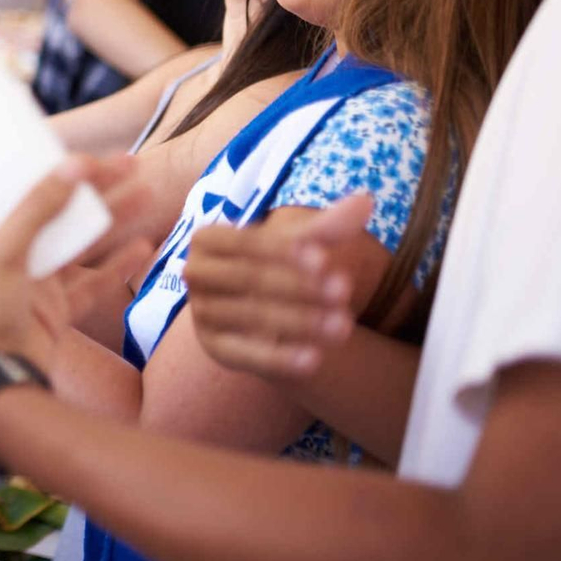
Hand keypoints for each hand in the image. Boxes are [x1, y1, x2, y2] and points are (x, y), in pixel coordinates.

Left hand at [0, 155, 140, 389]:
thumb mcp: (2, 253)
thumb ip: (37, 208)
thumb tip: (75, 164)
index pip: (21, 188)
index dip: (56, 168)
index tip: (92, 156)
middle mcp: (4, 253)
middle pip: (56, 210)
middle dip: (95, 187)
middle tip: (132, 163)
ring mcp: (31, 283)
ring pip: (79, 243)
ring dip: (113, 218)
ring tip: (148, 192)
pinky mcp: (54, 312)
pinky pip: (92, 283)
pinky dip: (117, 266)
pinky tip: (145, 247)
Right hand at [185, 193, 367, 379]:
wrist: (255, 312)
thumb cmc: (277, 266)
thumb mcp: (299, 246)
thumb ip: (327, 226)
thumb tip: (365, 200)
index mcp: (207, 239)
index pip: (246, 243)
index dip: (285, 251)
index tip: (326, 259)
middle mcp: (195, 274)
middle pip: (248, 278)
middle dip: (299, 286)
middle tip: (345, 292)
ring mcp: (200, 312)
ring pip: (250, 316)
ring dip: (299, 322)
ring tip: (344, 327)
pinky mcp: (213, 347)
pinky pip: (244, 353)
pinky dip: (278, 358)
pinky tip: (314, 361)